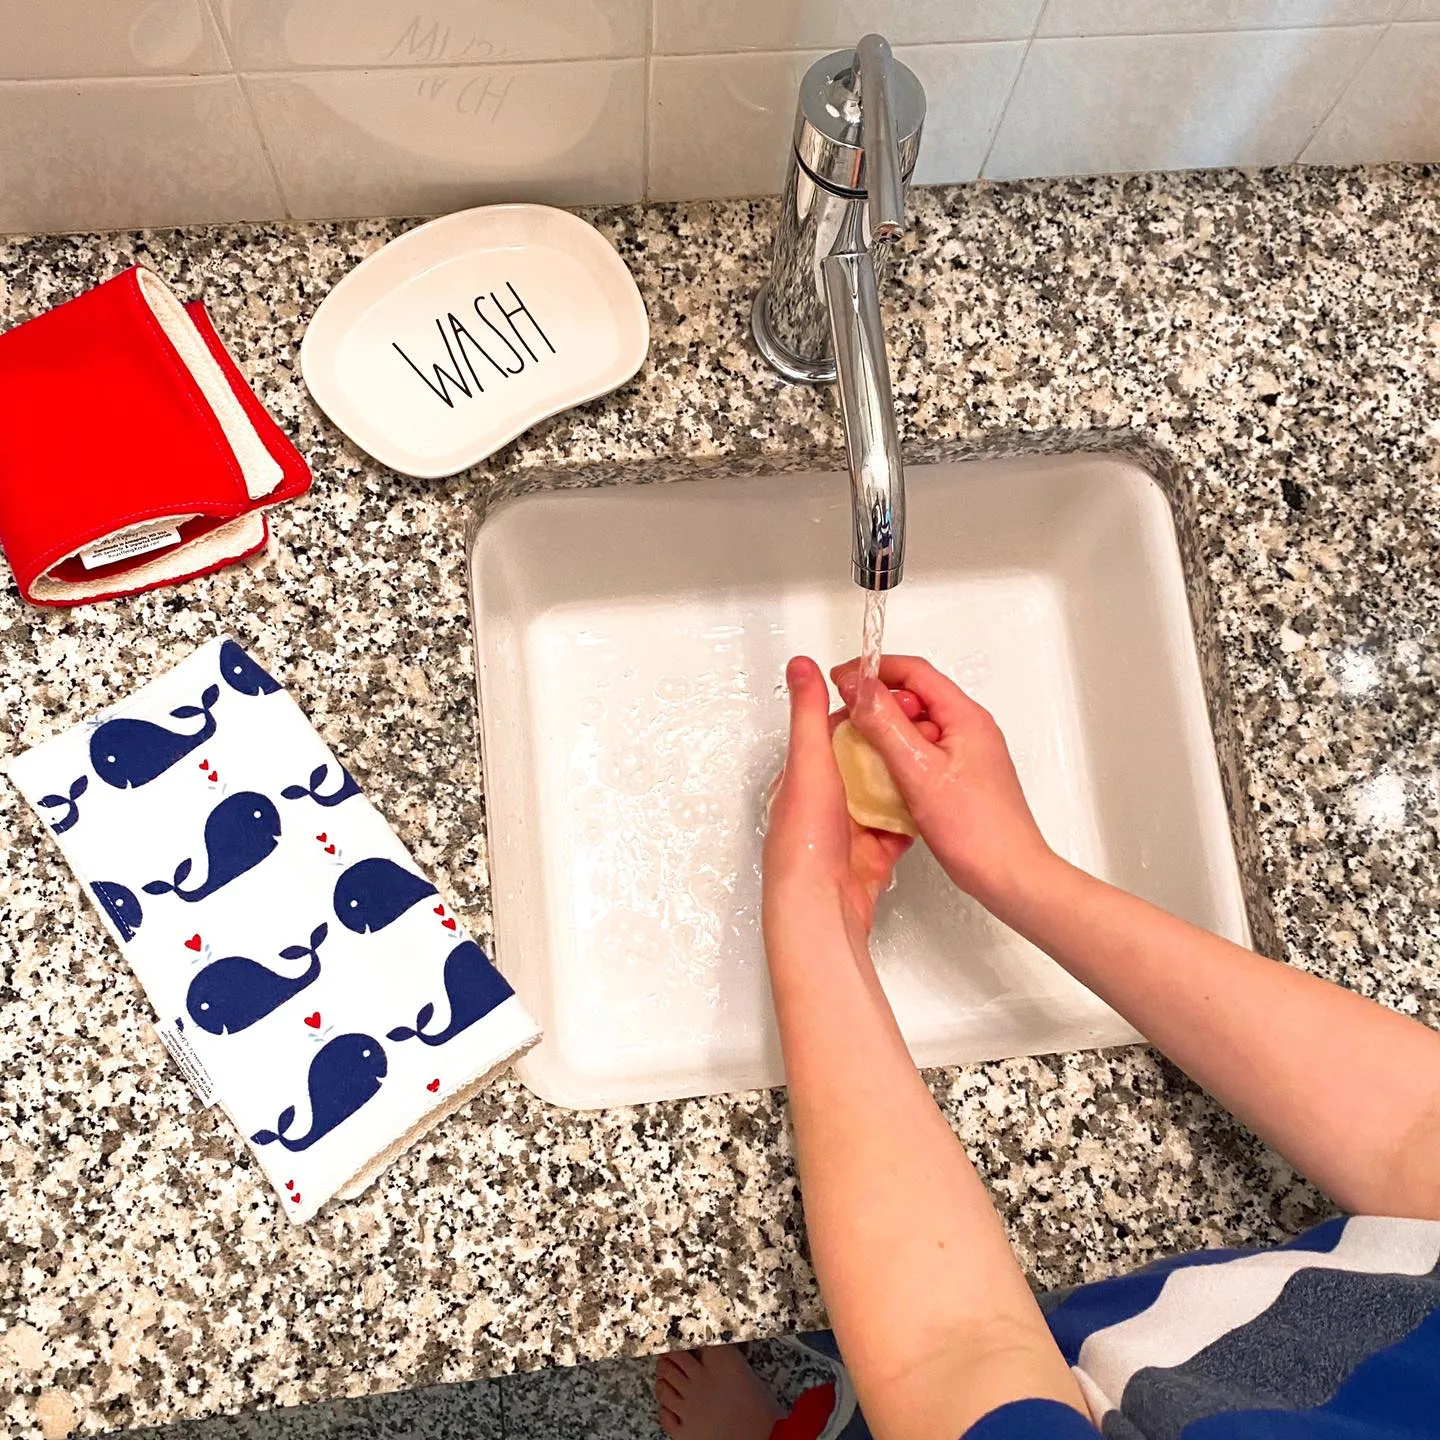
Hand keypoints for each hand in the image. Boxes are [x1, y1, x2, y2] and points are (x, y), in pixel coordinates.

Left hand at [763, 657, 912, 958]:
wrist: (821, 907)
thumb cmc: (806, 844)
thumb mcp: (808, 763)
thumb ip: (808, 713)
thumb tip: (800, 666)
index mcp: (801, 777)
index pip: (835, 732)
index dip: (865, 714)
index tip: (894, 700)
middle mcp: (822, 803)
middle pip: (862, 762)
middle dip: (891, 746)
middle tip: (922, 730)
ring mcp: (847, 831)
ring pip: (882, 795)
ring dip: (904, 781)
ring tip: (931, 762)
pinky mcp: (870, 856)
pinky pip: (896, 828)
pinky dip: (913, 816)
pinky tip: (930, 806)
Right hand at [832, 655, 1052, 913]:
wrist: (1009, 875)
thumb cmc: (978, 830)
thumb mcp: (918, 771)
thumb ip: (885, 724)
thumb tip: (859, 688)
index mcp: (965, 718)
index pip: (913, 672)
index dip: (873, 670)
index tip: (842, 680)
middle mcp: (969, 730)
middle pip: (914, 696)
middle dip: (877, 702)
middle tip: (847, 717)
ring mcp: (966, 755)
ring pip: (916, 727)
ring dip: (885, 733)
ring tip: (859, 750)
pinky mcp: (959, 779)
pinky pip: (921, 754)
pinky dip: (897, 758)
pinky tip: (882, 779)